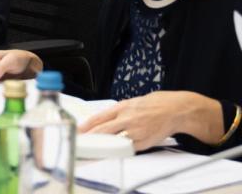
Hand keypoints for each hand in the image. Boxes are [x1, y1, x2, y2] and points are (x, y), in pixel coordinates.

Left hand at [80, 91, 224, 150]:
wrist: (175, 110)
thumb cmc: (154, 105)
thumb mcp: (132, 103)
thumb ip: (118, 112)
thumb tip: (102, 120)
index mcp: (122, 107)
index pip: (99, 118)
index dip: (86, 126)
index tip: (78, 131)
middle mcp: (127, 118)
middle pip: (103, 130)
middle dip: (90, 137)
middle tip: (81, 142)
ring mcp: (135, 131)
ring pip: (114, 141)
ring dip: (103, 145)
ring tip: (94, 148)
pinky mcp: (144, 142)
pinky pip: (128, 148)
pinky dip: (120, 150)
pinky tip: (113, 151)